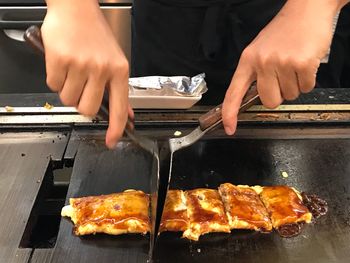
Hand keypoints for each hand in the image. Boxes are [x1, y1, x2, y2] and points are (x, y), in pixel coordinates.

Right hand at [42, 0, 128, 147]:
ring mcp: (81, 64)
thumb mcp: (114, 61)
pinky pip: (53, 85)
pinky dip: (55, 78)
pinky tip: (62, 64)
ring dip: (67, 90)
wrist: (76, 8)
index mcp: (119, 70)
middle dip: (81, 104)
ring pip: (68, 99)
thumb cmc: (96, 35)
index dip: (115, 129)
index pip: (120, 107)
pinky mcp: (60, 59)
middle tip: (81, 89)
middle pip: (87, 109)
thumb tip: (126, 114)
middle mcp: (102, 68)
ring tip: (72, 72)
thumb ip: (118, 90)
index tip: (111, 141)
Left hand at [222, 0, 343, 134]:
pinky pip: (306, 88)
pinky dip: (308, 80)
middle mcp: (262, 62)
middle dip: (279, 95)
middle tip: (283, 77)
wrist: (306, 10)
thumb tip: (253, 98)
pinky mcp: (302, 63)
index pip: (234, 92)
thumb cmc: (283, 31)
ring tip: (294, 64)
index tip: (230, 128)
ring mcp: (282, 62)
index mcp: (248, 60)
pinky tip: (305, 63)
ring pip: (290, 95)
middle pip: (269, 101)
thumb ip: (255, 74)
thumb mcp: (260, 50)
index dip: (230, 113)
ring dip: (295, 85)